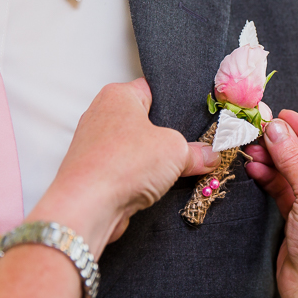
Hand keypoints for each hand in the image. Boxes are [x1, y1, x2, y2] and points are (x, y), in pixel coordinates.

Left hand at [28, 78, 219, 257]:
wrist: (87, 207)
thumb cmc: (125, 163)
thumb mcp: (176, 151)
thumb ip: (197, 152)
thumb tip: (210, 156)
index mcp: (118, 95)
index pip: (154, 90)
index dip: (177, 104)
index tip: (197, 118)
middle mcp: (101, 115)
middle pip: (146, 121)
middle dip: (168, 137)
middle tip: (195, 146)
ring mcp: (95, 145)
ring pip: (136, 148)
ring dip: (155, 161)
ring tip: (180, 170)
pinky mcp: (94, 172)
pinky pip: (126, 170)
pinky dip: (140, 178)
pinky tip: (158, 187)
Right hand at [245, 110, 297, 297]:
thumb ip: (294, 159)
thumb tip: (276, 127)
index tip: (283, 117)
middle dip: (288, 143)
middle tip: (261, 130)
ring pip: (297, 173)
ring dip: (274, 160)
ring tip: (252, 149)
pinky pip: (285, 192)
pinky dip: (270, 179)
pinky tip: (255, 168)